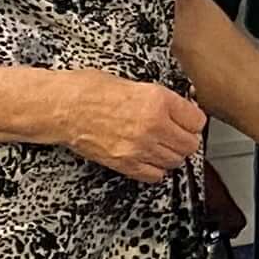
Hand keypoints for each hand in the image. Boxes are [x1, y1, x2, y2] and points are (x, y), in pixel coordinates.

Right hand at [61, 73, 205, 183]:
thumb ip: (160, 99)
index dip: (193, 120)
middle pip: (190, 144)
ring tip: (161, 145)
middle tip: (177, 134)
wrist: (61, 107)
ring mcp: (139, 147)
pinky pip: (154, 175)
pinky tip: (148, 158)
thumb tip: (179, 108)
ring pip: (175, 161)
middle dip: (186, 139)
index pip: (197, 120)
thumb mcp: (133, 83)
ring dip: (171, 154)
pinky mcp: (125, 163)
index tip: (188, 120)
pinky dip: (155, 169)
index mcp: (157, 100)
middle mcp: (152, 125)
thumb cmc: (88, 89)